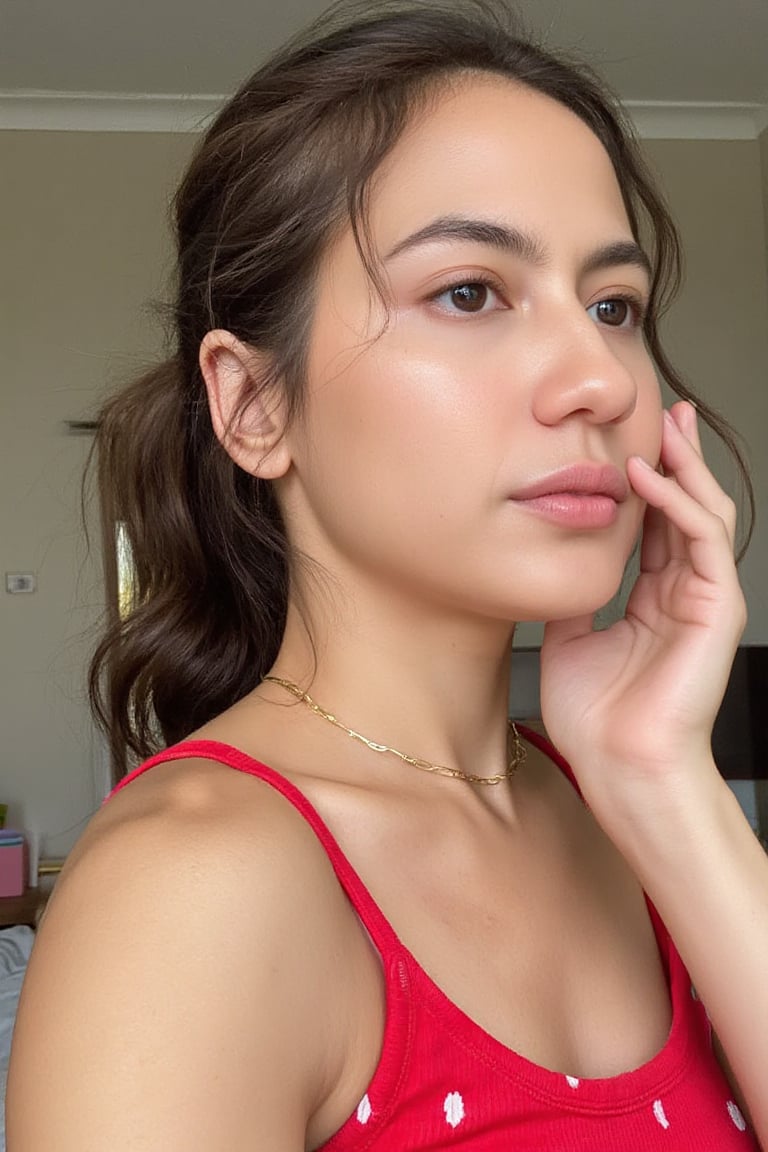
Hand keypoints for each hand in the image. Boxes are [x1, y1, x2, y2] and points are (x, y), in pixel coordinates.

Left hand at [540, 401, 745, 812]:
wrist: (617, 767)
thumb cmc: (595, 719)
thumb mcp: (567, 640)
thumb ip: (570, 595)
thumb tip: (549, 557)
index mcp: (653, 601)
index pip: (655, 526)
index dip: (644, 483)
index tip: (624, 442)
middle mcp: (684, 594)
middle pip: (687, 509)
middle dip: (677, 459)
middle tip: (662, 412)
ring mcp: (705, 600)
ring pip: (704, 514)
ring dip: (684, 467)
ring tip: (663, 426)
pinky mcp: (718, 608)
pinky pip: (703, 539)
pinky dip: (677, 502)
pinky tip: (647, 475)